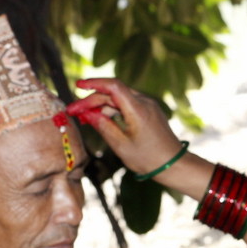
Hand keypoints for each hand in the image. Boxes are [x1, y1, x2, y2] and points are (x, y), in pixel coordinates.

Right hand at [67, 78, 184, 174]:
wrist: (173, 164)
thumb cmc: (148, 159)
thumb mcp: (121, 145)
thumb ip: (103, 126)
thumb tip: (87, 113)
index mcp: (138, 110)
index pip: (113, 86)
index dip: (94, 83)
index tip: (78, 85)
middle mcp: (144, 102)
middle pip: (113, 93)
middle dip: (91, 101)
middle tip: (73, 111)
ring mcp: (148, 105)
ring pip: (118, 99)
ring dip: (100, 106)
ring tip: (83, 118)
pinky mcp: (148, 111)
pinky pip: (126, 105)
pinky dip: (112, 110)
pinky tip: (100, 118)